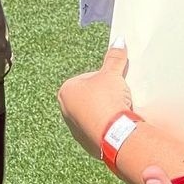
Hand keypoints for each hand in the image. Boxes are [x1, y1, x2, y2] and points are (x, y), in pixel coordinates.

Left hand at [58, 43, 131, 157]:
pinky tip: (116, 125)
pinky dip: (106, 127)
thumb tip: (119, 40)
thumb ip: (114, 57)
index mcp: (66, 91)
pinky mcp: (86, 144)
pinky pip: (97, 130)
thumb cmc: (107, 100)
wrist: (114, 134)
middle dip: (102, 96)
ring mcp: (74, 129)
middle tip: (116, 97)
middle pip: (89, 97)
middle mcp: (65, 111)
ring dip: (104, 112)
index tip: (113, 84)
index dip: (103, 79)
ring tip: (118, 111)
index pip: (87, 78)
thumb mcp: (112, 74)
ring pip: (92, 114)